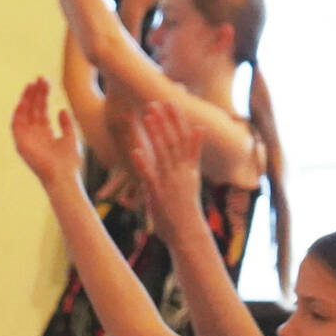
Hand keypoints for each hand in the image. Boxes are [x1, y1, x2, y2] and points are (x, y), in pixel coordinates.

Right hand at [10, 77, 81, 186]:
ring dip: (26, 99)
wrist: (64, 177)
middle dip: (35, 93)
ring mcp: (26, 139)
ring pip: (24, 114)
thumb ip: (66, 124)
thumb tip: (62, 110)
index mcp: (45, 133)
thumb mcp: (70, 138)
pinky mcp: (20, 144)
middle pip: (33, 109)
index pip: (41, 109)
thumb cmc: (69, 162)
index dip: (43, 95)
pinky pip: (16, 125)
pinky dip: (18, 113)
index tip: (46, 81)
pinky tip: (23, 101)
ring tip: (31, 85)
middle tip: (40, 78)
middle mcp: (34, 134)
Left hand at [128, 101, 203, 242]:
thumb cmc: (187, 210)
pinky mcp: (159, 194)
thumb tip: (198, 131)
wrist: (189, 234)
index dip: (177, 120)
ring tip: (148, 116)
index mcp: (189, 169)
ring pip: (163, 153)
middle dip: (165, 121)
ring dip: (156, 134)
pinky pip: (150, 176)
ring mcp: (170, 182)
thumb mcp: (192, 179)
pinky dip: (144, 163)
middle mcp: (181, 172)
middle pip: (173, 141)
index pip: (184, 138)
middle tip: (156, 101)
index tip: (172, 101)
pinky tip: (136, 151)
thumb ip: (193, 155)